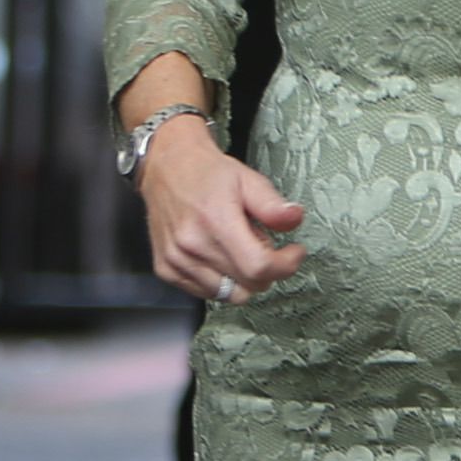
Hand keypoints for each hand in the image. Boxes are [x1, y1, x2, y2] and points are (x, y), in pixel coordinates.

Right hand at [138, 118, 305, 307]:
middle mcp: (192, 244)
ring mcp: (177, 260)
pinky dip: (221, 282)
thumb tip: (294, 219)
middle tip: (262, 244)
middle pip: (248, 284)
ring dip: (244, 278)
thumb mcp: (248, 179)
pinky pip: (206, 294)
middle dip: (267, 269)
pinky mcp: (166, 269)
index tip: (294, 254)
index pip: (258, 267)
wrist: (166, 166)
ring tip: (239, 250)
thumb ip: (272, 205)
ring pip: (229, 294)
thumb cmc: (205, 172)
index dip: (285, 265)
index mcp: (215, 221)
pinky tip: (220, 257)